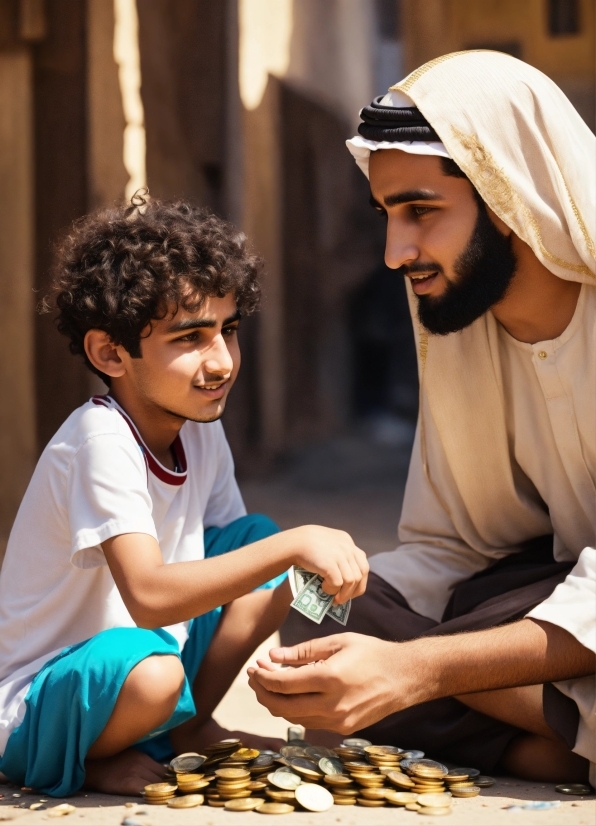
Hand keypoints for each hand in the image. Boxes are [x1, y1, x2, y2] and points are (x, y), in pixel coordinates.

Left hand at [247, 633, 407, 733]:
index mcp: (331, 678)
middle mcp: (333, 704)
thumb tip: (273, 656)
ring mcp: (338, 721)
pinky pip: (308, 722)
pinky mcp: (342, 729)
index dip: (263, 676)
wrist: (404, 677)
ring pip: (293, 718)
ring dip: (276, 702)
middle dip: (262, 692)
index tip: (254, 666)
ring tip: (268, 683)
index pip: (284, 684)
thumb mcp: (338, 642)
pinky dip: (294, 709)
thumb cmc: (371, 652)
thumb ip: (303, 651)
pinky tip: (290, 694)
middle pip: (282, 706)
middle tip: (254, 676)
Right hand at [289, 525, 368, 603]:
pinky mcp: (331, 564)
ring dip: (343, 594)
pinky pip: (338, 583)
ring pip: (351, 581)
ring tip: (334, 599)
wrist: (294, 542)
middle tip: (342, 600)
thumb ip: (338, 553)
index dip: (359, 581)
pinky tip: (323, 588)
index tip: (351, 591)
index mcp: (347, 541)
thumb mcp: (327, 544)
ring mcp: (340, 555)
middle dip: (353, 591)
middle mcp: (347, 547)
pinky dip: (332, 590)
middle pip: (360, 575)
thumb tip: (345, 579)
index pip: (363, 565)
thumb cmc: (306, 545)